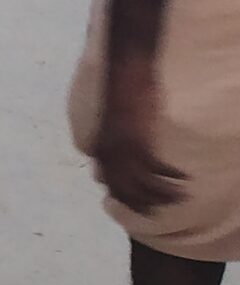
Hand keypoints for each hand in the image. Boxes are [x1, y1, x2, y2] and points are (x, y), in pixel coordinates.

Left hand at [94, 74, 186, 214]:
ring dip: (165, 193)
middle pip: (128, 192)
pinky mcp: (140, 142)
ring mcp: (124, 150)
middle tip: (163, 210)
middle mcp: (109, 155)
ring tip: (181, 196)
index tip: (142, 207)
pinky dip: (171, 175)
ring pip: (145, 184)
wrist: (124, 73)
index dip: (127, 200)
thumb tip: (105, 160)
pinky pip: (157, 169)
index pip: (112, 186)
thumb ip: (107, 144)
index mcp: (100, 151)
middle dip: (147, 204)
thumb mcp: (107, 125)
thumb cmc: (119, 95)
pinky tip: (183, 176)